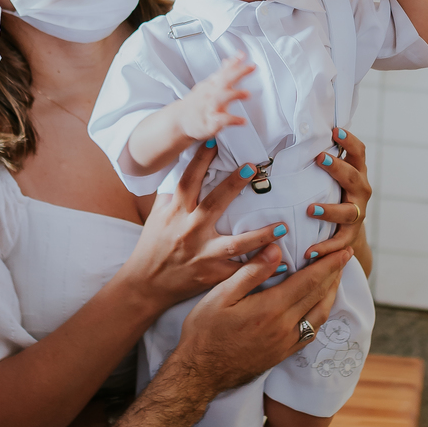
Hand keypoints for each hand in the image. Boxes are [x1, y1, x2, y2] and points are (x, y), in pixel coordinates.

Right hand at [125, 141, 292, 310]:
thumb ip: (171, 193)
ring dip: (260, 235)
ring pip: (234, 243)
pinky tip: (281, 262)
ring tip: (282, 225)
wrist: (144, 286)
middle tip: (252, 167)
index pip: (188, 181)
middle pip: (213, 204)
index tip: (216, 140)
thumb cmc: (152, 246)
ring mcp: (202, 254)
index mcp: (175, 213)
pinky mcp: (211, 275)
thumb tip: (183, 165)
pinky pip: (239, 271)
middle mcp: (188, 231)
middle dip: (233, 185)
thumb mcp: (157, 216)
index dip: (200, 159)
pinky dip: (260, 268)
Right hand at [174, 56, 253, 141]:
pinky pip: (221, 120)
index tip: (243, 55)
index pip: (223, 71)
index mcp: (212, 85)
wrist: (180, 121)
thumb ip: (222, 73)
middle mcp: (211, 94)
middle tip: (251, 67)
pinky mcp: (210, 123)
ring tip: (247, 94)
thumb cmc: (197, 103)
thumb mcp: (209, 86)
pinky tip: (242, 120)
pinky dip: (232, 119)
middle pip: (224, 80)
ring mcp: (210, 108)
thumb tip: (230, 60)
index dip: (234, 62)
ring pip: (221, 98)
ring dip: (234, 94)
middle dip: (238, 72)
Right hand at [175, 242, 350, 396]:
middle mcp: (285, 327)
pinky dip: (320, 314)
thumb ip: (251, 272)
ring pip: (319, 315)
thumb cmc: (204, 331)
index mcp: (271, 309)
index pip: (309, 281)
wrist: (200, 374)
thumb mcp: (221, 295)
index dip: (328, 264)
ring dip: (331, 294)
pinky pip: (311, 332)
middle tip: (346, 256)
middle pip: (319, 296)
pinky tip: (319, 307)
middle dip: (335, 274)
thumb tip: (276, 248)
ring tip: (336, 277)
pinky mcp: (283, 354)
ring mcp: (286, 343)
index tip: (343, 251)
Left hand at [303, 127, 371, 269]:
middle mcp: (361, 191)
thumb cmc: (333, 192)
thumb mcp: (331, 175)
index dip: (349, 141)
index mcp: (357, 172)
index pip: (359, 152)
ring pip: (348, 212)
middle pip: (354, 178)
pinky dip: (325, 247)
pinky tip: (309, 251)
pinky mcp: (350, 236)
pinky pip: (339, 242)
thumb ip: (320, 159)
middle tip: (320, 158)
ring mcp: (357, 213)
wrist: (348, 230)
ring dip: (330, 210)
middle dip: (338, 168)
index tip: (335, 130)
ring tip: (311, 209)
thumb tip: (291, 136)